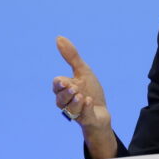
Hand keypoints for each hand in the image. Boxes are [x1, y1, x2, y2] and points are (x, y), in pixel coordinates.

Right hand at [53, 36, 115, 158]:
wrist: (102, 110)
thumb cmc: (91, 90)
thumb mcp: (83, 71)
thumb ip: (71, 56)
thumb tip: (59, 38)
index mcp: (64, 90)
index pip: (57, 84)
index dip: (60, 83)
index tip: (66, 81)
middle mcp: (66, 102)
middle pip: (59, 99)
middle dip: (66, 93)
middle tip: (74, 89)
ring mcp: (75, 113)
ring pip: (69, 109)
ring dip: (75, 102)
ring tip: (82, 96)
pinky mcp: (85, 120)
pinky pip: (83, 116)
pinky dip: (86, 108)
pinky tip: (90, 101)